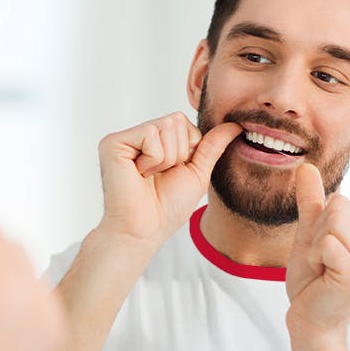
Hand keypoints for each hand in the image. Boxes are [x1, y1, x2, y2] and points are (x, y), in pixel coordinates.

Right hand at [95, 112, 241, 248]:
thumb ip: (213, 146)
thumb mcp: (197, 172)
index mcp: (155, 141)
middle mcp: (137, 136)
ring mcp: (124, 138)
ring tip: (148, 176)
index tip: (171, 173)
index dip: (188, 150)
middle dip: (178, 153)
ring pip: (165, 126)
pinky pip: (150, 135)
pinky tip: (138, 174)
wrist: (145, 230)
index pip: (184, 122)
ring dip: (166, 159)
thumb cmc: (167, 207)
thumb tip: (236, 124)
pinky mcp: (113, 143)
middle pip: (176, 120)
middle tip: (158, 176)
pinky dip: (153, 160)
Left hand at [284, 164, 349, 350]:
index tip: (323, 251)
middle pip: (337, 206)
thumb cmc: (311, 279)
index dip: (319, 224)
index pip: (339, 200)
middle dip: (317, 233)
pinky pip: (326, 243)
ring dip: (315, 246)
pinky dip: (315, 257)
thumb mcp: (309, 233)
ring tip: (323, 268)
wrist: (308, 317)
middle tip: (321, 261)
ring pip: (332, 222)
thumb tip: (306, 166)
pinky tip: (323, 276)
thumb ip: (311, 201)